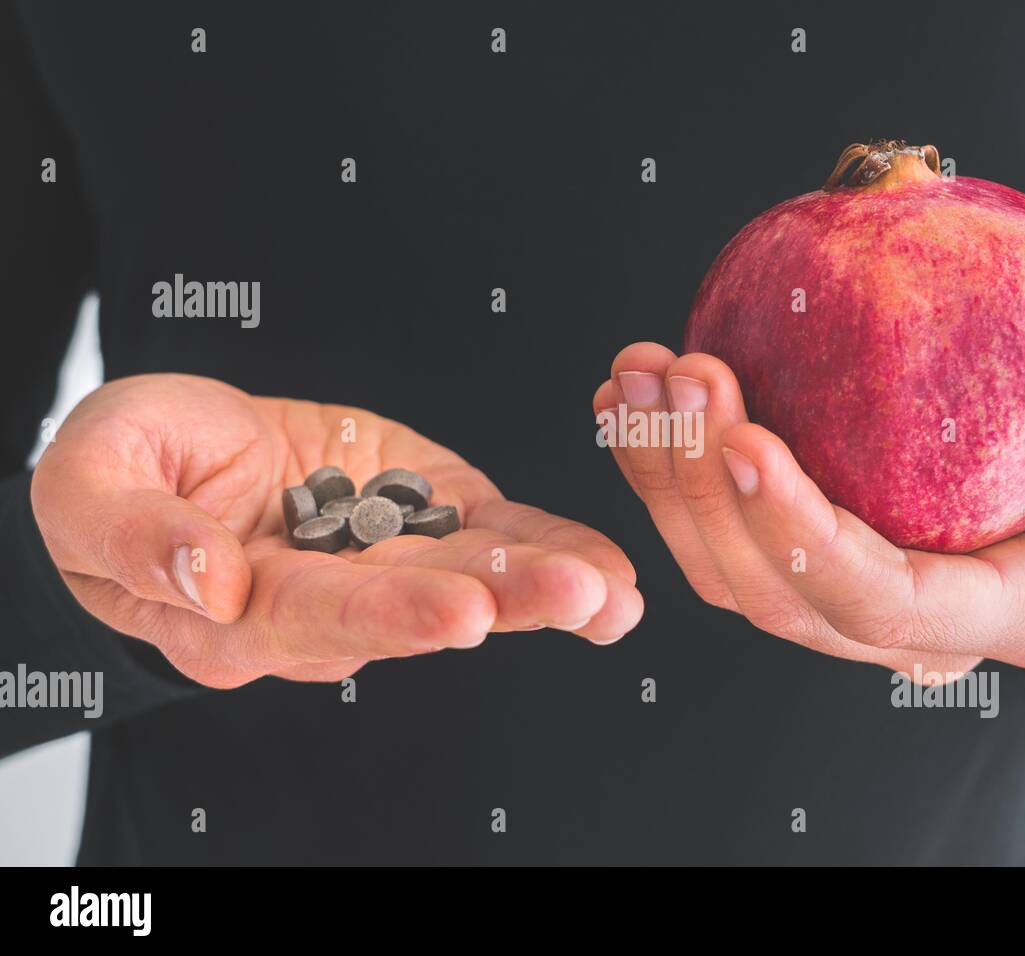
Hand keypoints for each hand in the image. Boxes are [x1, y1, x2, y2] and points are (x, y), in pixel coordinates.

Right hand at [32, 374, 641, 687]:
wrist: (183, 456)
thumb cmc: (127, 471)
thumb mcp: (91, 482)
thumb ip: (136, 535)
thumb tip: (212, 579)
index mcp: (239, 612)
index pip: (315, 619)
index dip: (389, 616)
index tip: (459, 611)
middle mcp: (328, 604)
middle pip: (417, 612)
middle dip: (503, 605)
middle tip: (578, 597)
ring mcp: (386, 564)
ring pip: (472, 581)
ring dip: (546, 587)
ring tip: (613, 591)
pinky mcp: (427, 517)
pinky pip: (494, 539)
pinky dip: (550, 549)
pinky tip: (608, 569)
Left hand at [593, 291, 1024, 676]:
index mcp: (995, 611)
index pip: (877, 601)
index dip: (800, 537)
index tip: (745, 439)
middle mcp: (899, 627)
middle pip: (770, 593)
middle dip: (705, 491)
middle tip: (680, 374)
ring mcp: (841, 600)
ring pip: (722, 571)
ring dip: (661, 477)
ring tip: (634, 375)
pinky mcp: (801, 557)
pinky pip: (713, 530)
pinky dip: (661, 467)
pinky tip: (630, 392)